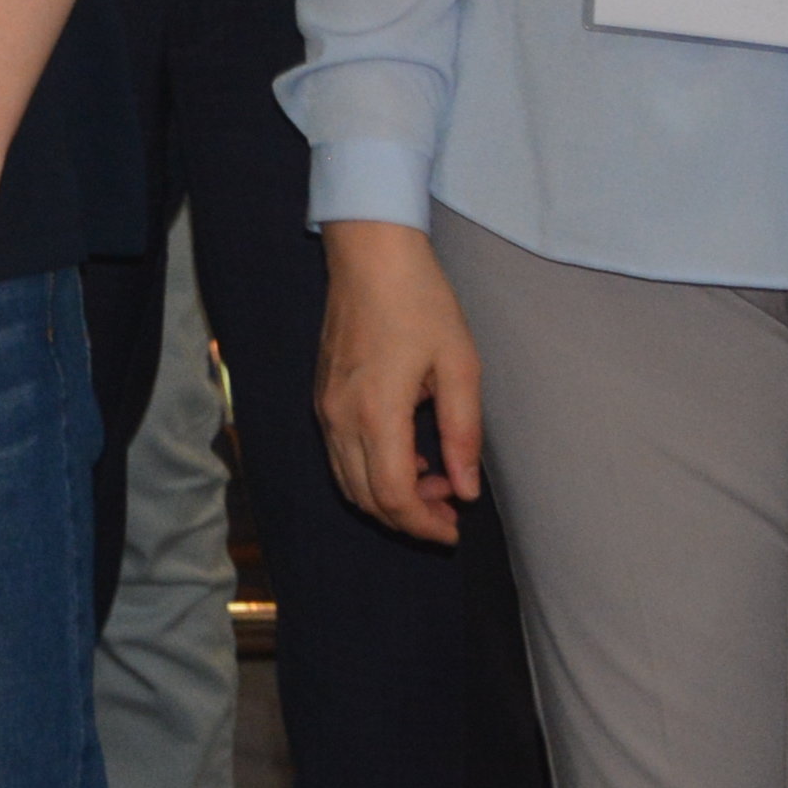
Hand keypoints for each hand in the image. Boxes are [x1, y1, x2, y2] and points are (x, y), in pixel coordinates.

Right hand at [315, 216, 487, 545]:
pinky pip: (341, 456)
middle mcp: (340, 418)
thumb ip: (463, 434)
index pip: (392, 496)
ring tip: (435, 481)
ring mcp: (325, 408)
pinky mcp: (321, 397)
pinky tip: (408, 454)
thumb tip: (466, 490)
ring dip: (389, 497)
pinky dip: (371, 472)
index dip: (423, 524)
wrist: (370, 258)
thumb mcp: (460, 367)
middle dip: (409, 517)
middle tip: (452, 507)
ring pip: (348, 482)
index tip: (455, 529)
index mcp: (376, 412)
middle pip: (366, 498)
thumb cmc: (421, 304)